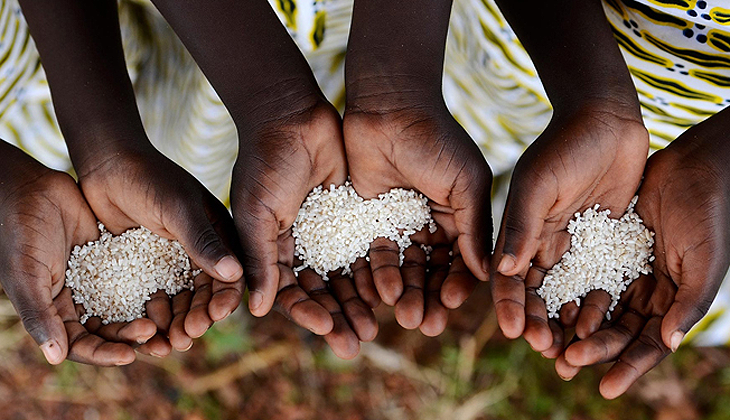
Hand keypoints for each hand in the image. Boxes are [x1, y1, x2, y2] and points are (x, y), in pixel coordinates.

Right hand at [0, 144, 157, 364]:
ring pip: (128, 306)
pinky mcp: (115, 258)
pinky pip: (138, 278)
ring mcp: (99, 280)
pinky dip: (154, 287)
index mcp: (54, 312)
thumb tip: (56, 357)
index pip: (82, 345)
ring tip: (174, 323)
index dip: (105, 353)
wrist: (31, 189)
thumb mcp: (26, 276)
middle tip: (162, 341)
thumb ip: (39, 315)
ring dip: (150, 318)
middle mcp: (79, 300)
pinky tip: (176, 292)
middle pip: (111, 330)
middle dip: (134, 338)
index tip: (130, 355)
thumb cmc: (18, 233)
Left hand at [76, 143, 243, 351]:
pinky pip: (153, 300)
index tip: (214, 317)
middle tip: (185, 338)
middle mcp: (198, 252)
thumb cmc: (148, 179)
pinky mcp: (145, 268)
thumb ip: (204, 242)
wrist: (106, 164)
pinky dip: (151, 318)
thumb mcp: (178, 209)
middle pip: (205, 296)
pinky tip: (144, 332)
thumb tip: (235, 274)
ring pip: (180, 303)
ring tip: (165, 345)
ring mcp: (171, 262)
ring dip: (176, 324)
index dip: (225, 300)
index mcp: (218, 236)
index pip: (230, 275)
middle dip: (198, 319)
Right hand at [232, 98, 377, 358]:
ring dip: (359, 301)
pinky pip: (366, 249)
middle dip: (338, 317)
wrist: (294, 116)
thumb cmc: (265, 163)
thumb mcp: (256, 213)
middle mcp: (300, 246)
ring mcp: (328, 232)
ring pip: (347, 276)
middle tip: (357, 343)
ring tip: (378, 326)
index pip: (290, 292)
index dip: (306, 313)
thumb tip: (257, 310)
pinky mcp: (353, 216)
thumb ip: (259, 258)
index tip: (326, 330)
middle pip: (322, 292)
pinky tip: (391, 290)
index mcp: (272, 250)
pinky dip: (376, 271)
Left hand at [343, 97, 492, 335]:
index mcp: (461, 217)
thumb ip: (474, 228)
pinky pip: (374, 255)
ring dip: (405, 292)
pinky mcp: (370, 220)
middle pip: (433, 272)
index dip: (459, 284)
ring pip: (404, 268)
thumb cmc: (435, 140)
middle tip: (426, 324)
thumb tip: (487, 273)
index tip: (453, 305)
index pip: (462, 261)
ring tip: (404, 314)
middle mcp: (432, 225)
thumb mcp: (465, 183)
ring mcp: (401, 224)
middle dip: (431, 298)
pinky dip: (377, 275)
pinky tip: (378, 293)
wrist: (387, 108)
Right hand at [491, 99, 648, 350]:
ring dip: (564, 320)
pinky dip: (594, 302)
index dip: (509, 306)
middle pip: (534, 293)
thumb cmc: (566, 145)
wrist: (608, 120)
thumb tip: (501, 271)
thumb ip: (521, 226)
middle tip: (547, 350)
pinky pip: (595, 278)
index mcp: (517, 229)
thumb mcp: (538, 184)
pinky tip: (600, 323)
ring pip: (564, 292)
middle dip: (537, 322)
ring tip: (572, 347)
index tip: (516, 332)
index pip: (507, 277)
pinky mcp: (600, 240)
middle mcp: (540, 241)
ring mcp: (571, 242)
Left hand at [554, 116, 729, 398]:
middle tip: (563, 363)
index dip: (627, 366)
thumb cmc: (709, 214)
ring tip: (547, 341)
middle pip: (616, 330)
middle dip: (591, 349)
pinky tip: (546, 302)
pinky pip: (582, 273)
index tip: (604, 388)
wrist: (695, 165)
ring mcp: (625, 269)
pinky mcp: (605, 246)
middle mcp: (648, 290)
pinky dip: (567, 291)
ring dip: (573, 325)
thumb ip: (689, 302)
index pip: (647, 344)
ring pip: (595, 305)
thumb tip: (667, 342)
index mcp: (674, 301)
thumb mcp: (704, 260)